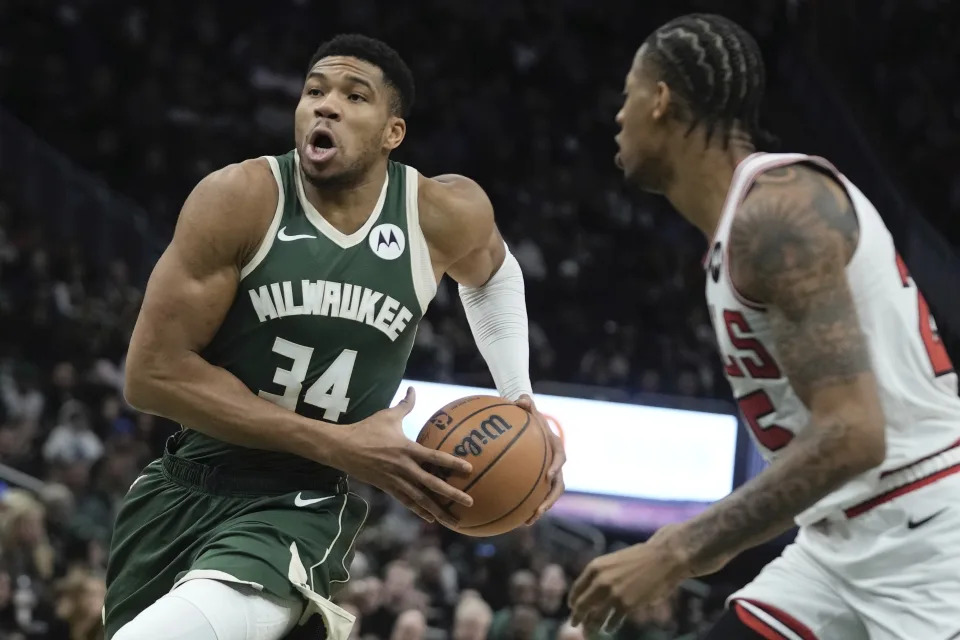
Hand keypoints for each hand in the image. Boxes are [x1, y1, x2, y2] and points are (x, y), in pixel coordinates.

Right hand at [335, 387, 473, 526]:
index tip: (469, 470)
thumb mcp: (387, 416)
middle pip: (432, 484)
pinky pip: (407, 502)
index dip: (452, 464)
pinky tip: (431, 518)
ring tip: (455, 521)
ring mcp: (395, 480)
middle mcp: (404, 468)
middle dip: (452, 494)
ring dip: (439, 510)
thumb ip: (405, 405)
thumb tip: (413, 389)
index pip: (435, 457)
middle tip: (470, 501)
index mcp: (407, 449)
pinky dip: (420, 511)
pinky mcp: (387, 488)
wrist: (342, 448)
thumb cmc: (366, 429)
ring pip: (421, 499)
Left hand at [516, 394, 564, 524]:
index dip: (556, 467)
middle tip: (539, 509)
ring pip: (548, 496)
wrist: (530, 424)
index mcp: (555, 447)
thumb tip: (521, 400)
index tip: (549, 475)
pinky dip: (524, 507)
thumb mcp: (527, 407)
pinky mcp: (538, 481)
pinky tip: (510, 518)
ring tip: (527, 522)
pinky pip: (533, 495)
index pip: (560, 457)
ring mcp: (548, 475)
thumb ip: (525, 403)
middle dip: (550, 499)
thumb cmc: (528, 416)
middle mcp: (555, 464)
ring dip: (539, 509)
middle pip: (558, 485)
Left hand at [568, 526, 688, 631]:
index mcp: (595, 568)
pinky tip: (609, 628)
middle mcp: (600, 581)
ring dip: (591, 627)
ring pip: (595, 618)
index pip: (576, 590)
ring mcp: (613, 594)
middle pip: (582, 606)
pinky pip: (612, 622)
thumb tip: (590, 592)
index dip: (573, 601)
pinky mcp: (626, 605)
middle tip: (574, 624)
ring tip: (589, 632)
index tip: (573, 608)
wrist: (663, 558)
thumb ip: (600, 575)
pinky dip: (609, 627)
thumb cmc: (639, 558)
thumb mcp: (612, 561)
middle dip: (577, 617)